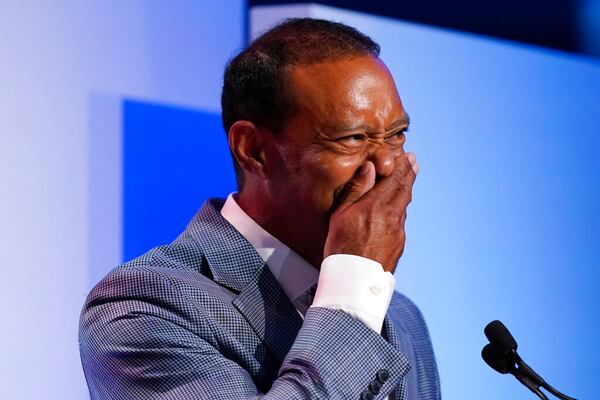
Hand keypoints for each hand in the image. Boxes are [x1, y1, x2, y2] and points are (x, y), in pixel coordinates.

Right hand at [323, 153, 418, 272]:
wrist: (355, 281)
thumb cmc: (342, 247)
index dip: (401, 165)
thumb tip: (369, 166)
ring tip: (407, 179)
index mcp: (377, 204)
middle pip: (404, 189)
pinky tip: (398, 208)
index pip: (394, 178)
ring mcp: (398, 231)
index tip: (407, 155)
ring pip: (404, 204)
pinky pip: (401, 220)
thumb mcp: (341, 214)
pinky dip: (401, 208)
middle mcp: (392, 215)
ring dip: (406, 190)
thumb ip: (357, 189)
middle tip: (413, 162)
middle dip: (409, 174)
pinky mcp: (399, 244)